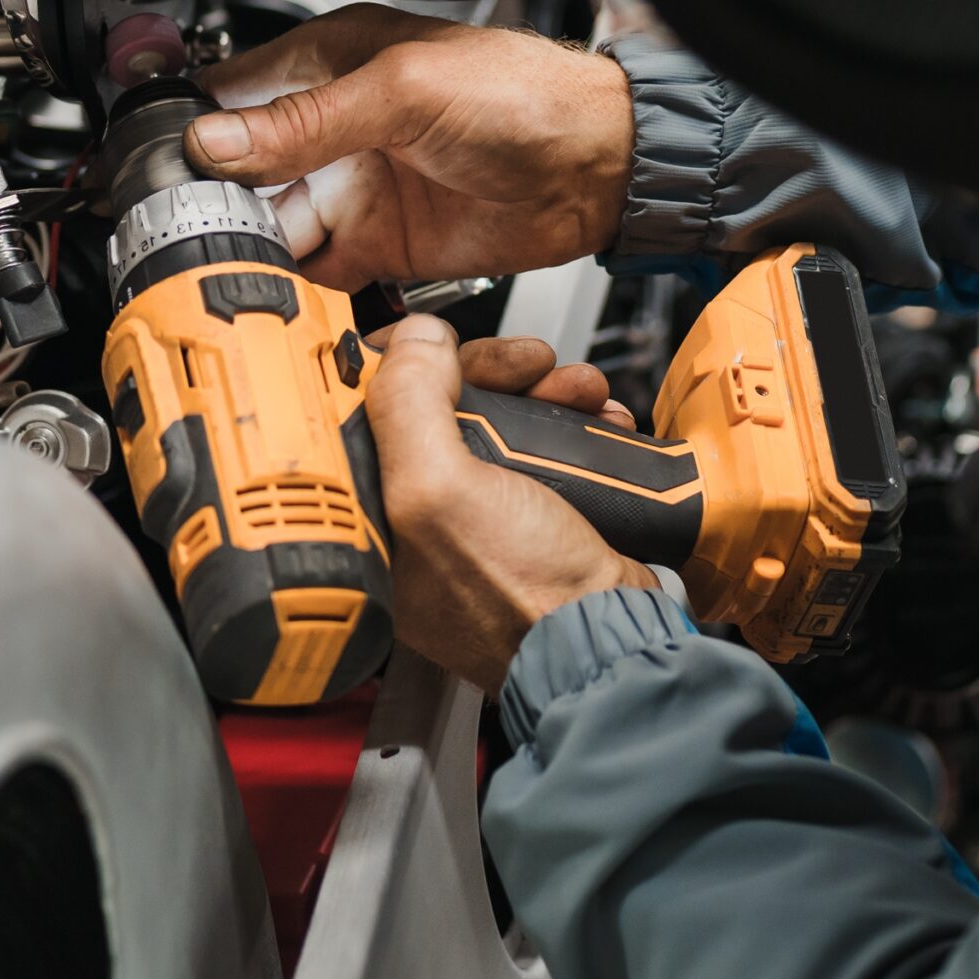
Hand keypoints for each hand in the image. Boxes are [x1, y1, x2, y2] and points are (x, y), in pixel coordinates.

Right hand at [186, 5, 633, 290]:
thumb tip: (221, 140)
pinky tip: (280, 297)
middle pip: (247, 173)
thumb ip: (310, 121)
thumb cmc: (527, 96)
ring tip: (227, 272)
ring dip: (254, 251)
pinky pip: (321, 271)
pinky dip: (298, 288)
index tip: (153, 170)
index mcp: (333, 65)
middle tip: (187, 235)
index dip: (194, 131)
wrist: (604, 166)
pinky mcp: (386, 244)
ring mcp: (360, 187)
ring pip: (277, 227)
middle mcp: (338, 129)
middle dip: (217, 204)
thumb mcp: (405, 91)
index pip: (238, 97)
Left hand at [369, 315, 656, 694]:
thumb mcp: (442, 490)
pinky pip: (539, 451)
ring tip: (577, 390)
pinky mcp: (529, 520)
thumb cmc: (522, 600)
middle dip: (495, 374)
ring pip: (496, 423)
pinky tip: (596, 420)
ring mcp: (478, 522)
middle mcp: (418, 523)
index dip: (404, 365)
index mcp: (373, 523)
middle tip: (529, 361)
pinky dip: (571, 426)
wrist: (612, 638)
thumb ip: (410, 406)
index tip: (436, 340)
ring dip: (543, 393)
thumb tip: (411, 343)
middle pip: (439, 409)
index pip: (366, 416)